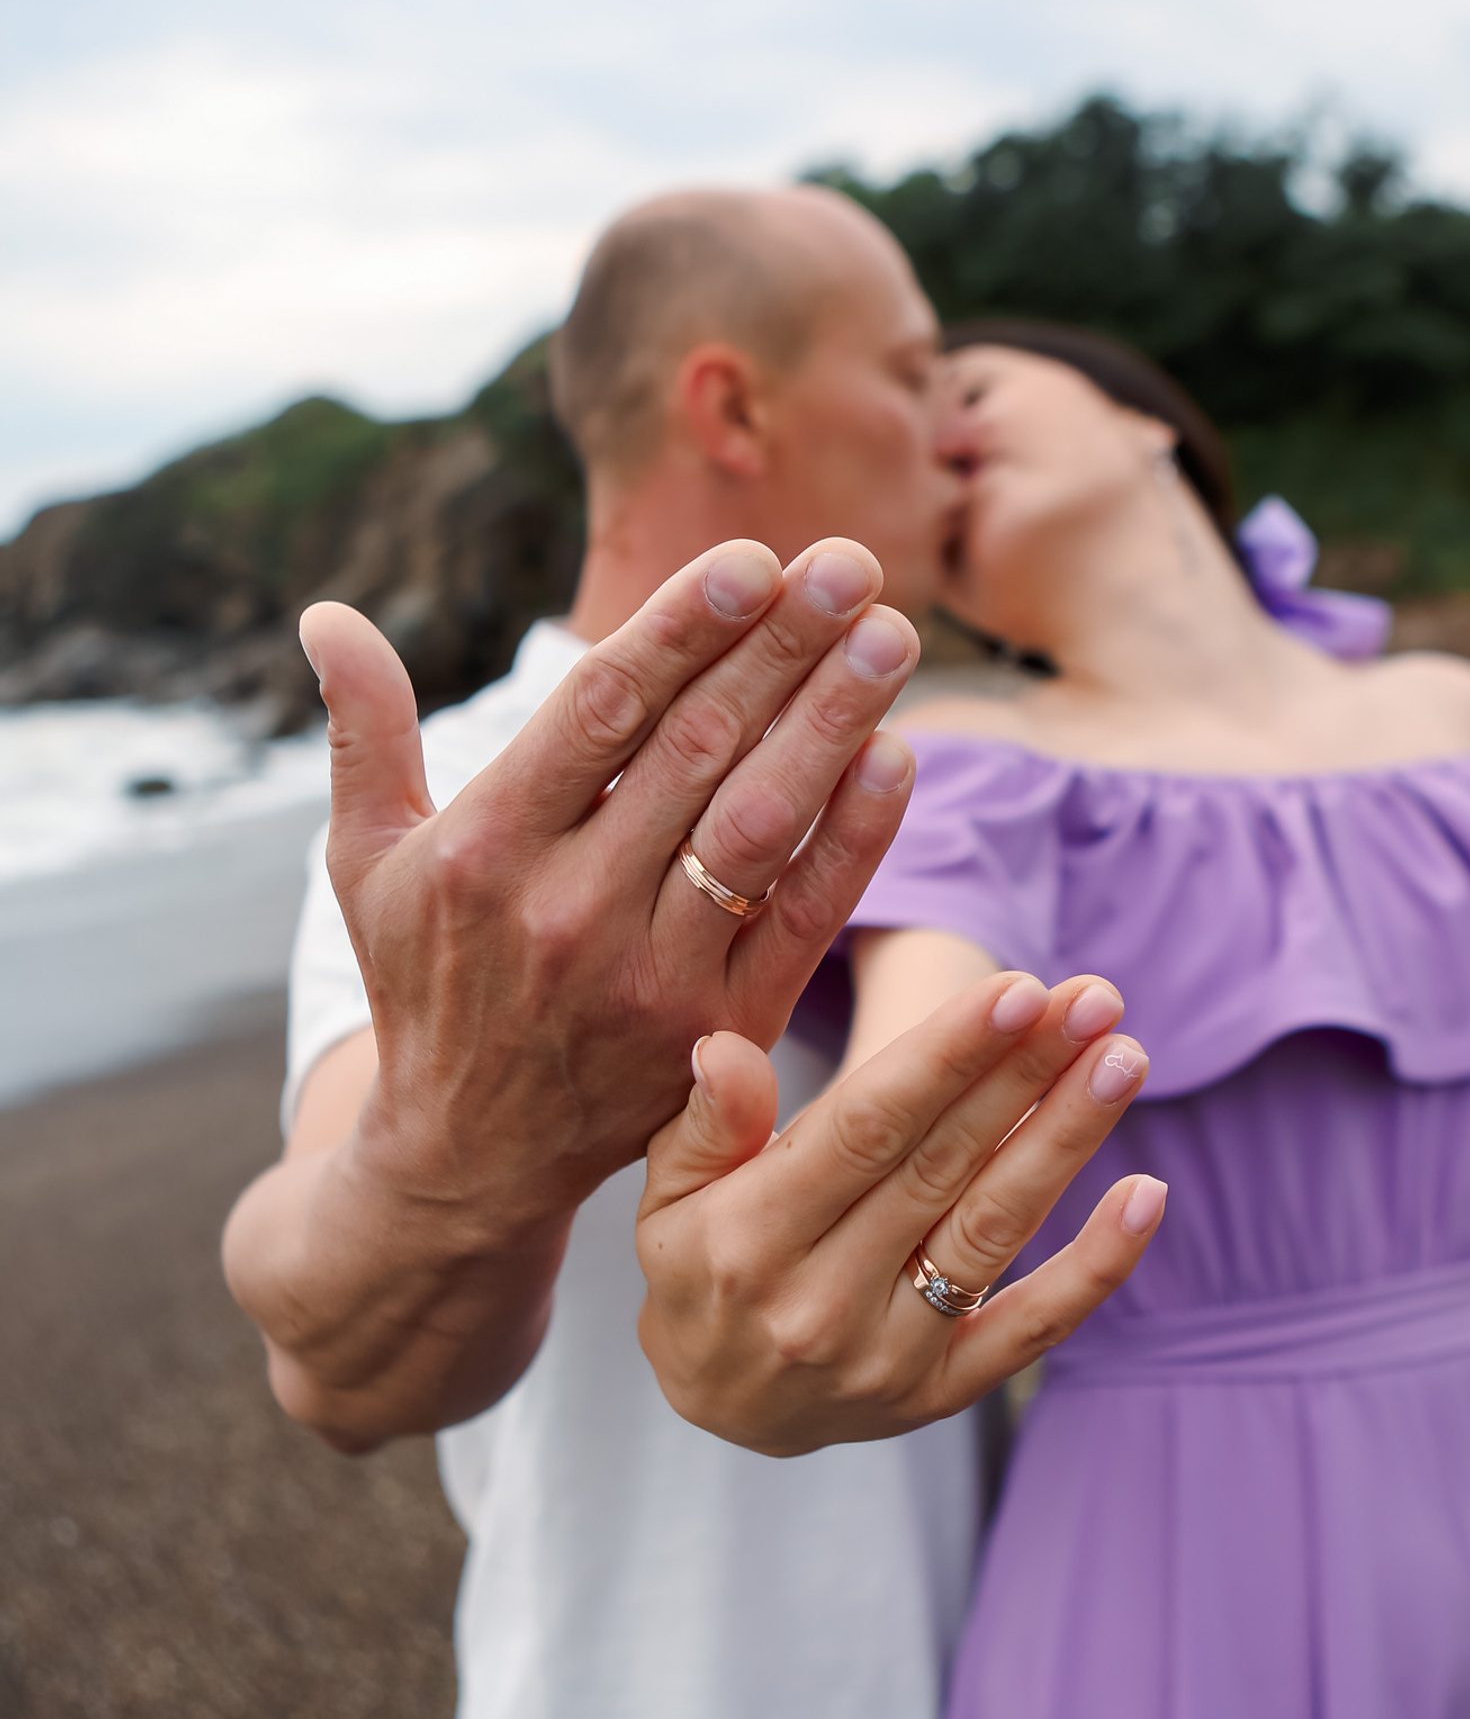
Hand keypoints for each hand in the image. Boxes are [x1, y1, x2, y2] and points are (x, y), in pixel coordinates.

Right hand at [304, 535, 920, 1231]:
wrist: (467, 1158)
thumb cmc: (426, 982)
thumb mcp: (366, 863)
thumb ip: (364, 735)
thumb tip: (326, 613)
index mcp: (484, 848)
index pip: (599, 711)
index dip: (682, 629)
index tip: (754, 560)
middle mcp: (566, 908)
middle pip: (694, 751)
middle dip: (779, 649)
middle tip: (849, 565)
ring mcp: (649, 976)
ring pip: (757, 826)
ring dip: (831, 724)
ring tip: (891, 635)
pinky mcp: (717, 1031)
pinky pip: (799, 920)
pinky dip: (852, 840)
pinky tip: (894, 757)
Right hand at [636, 972, 1166, 1454]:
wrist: (720, 1408)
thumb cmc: (700, 1265)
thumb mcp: (670, 1193)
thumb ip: (705, 1122)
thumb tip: (724, 1050)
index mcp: (751, 1236)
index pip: (867, 1128)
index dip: (948, 1056)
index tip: (1020, 989)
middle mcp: (822, 1301)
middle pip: (945, 1164)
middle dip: (1026, 1073)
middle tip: (1095, 999)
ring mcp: (889, 1356)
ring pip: (994, 1228)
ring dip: (1068, 1139)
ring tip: (1126, 1058)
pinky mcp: (942, 1393)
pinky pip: (1032, 1327)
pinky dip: (1096, 1265)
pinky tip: (1146, 1193)